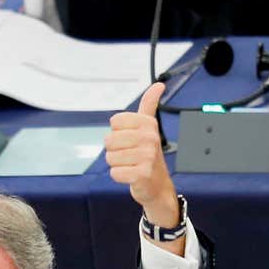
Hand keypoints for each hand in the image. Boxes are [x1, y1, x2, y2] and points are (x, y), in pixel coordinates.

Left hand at [105, 82, 179, 228]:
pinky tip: (131, 176)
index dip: (118, 133)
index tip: (131, 139)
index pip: (114, 122)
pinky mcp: (142, 174)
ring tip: (131, 165)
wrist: (157, 184)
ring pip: (110, 158)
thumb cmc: (148, 154)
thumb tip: (159, 84)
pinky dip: (119, 176)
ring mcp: (147, 156)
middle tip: (130, 155)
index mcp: (148, 123)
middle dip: (115, 151)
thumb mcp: (148, 127)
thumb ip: (149, 105)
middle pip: (109, 140)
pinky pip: (115, 173)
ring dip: (117, 164)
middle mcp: (150, 137)